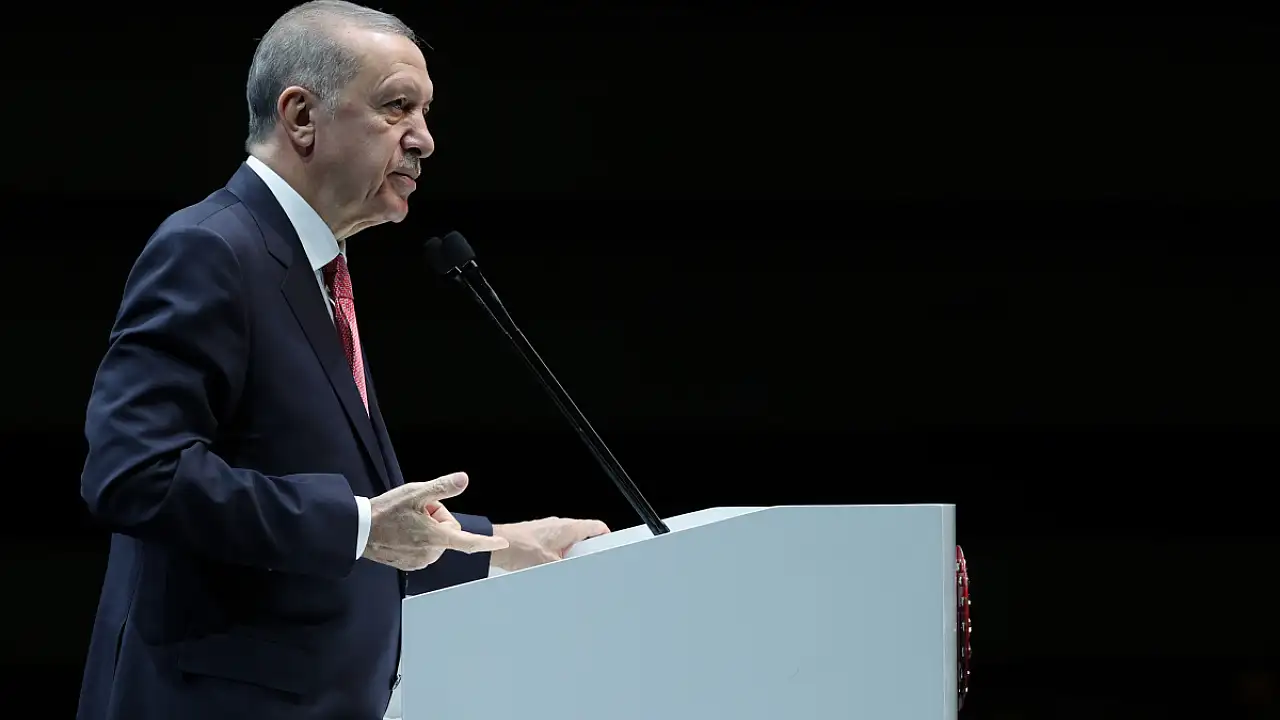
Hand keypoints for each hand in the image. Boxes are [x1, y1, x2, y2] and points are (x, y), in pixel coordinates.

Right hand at [363, 472, 507, 570]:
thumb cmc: (387, 510)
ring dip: (427, 528)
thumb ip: (442, 487)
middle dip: (437, 519)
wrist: (359, 530)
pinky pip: (424, 548)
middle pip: (449, 531)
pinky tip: (402, 531)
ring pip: (436, 539)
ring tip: (406, 521)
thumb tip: (464, 479)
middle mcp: (431, 553)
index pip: (469, 542)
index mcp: (436, 537)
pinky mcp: (410, 565)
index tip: (502, 544)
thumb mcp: (416, 492)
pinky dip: (418, 538)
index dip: (487, 542)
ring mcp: (420, 561)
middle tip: (416, 511)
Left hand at [491, 517, 610, 571]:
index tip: (611, 552)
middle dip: (586, 554)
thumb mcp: (549, 564)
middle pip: (584, 538)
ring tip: (566, 572)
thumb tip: (577, 579)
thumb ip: (567, 570)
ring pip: (569, 544)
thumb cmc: (519, 547)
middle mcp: (560, 526)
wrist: (496, 545)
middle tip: (587, 569)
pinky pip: (556, 547)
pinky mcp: (539, 537)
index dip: (607, 539)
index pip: (598, 528)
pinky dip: (558, 557)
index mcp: (568, 527)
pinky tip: (552, 570)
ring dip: (570, 557)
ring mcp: (549, 531)